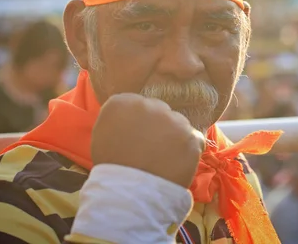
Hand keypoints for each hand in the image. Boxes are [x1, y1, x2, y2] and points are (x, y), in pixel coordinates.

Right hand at [91, 93, 205, 187]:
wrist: (129, 194)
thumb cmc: (112, 168)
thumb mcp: (102, 135)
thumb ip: (118, 118)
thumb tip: (131, 116)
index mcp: (122, 103)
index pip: (136, 103)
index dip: (138, 122)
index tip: (136, 138)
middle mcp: (148, 104)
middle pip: (159, 110)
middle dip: (158, 126)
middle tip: (151, 150)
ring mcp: (172, 119)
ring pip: (178, 123)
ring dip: (174, 137)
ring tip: (164, 160)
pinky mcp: (190, 136)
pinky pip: (195, 138)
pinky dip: (189, 150)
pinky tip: (177, 163)